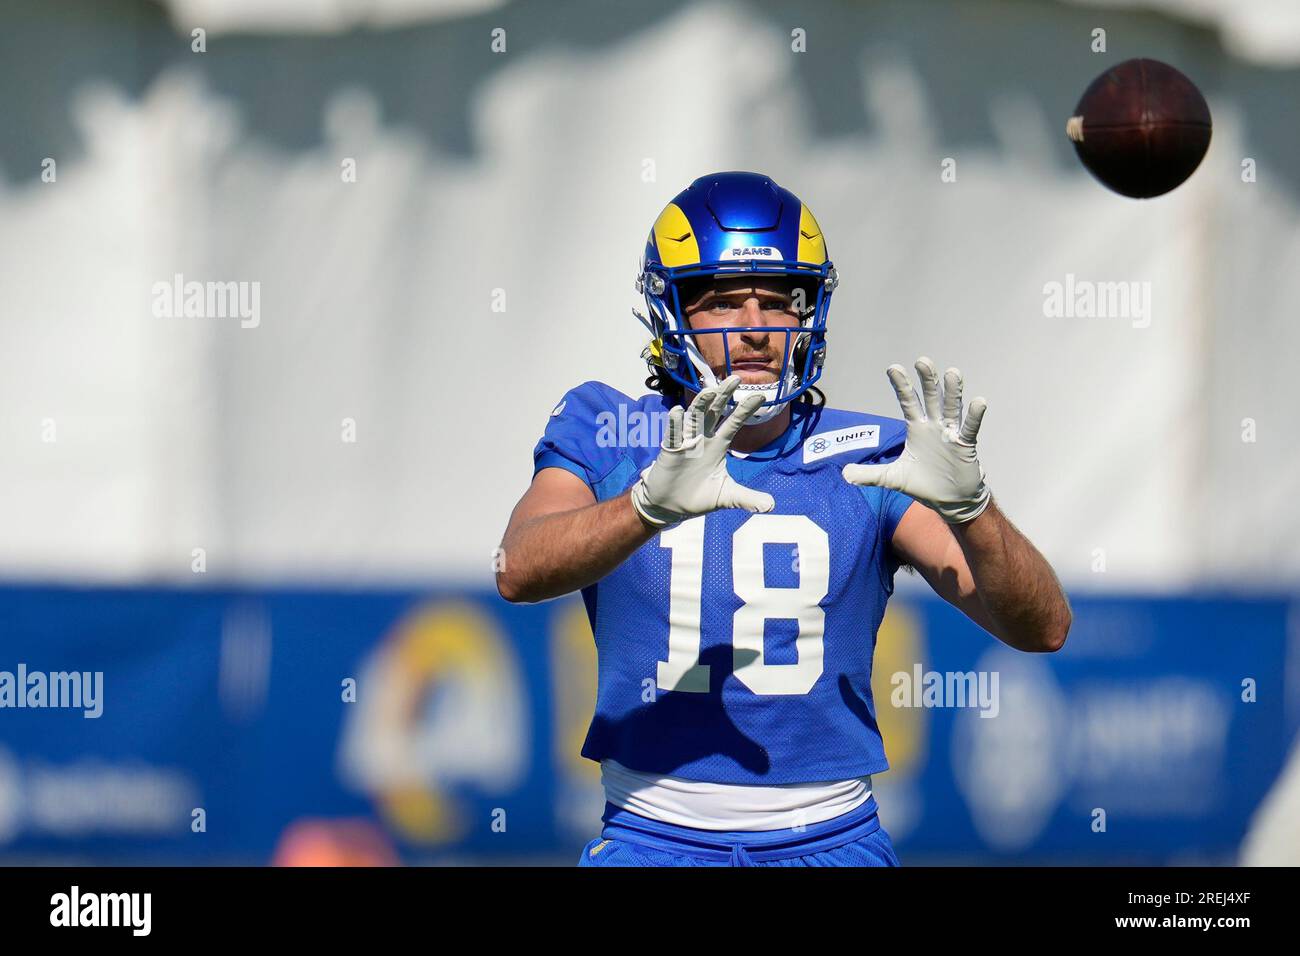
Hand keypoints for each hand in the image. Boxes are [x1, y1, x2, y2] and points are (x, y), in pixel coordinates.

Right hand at [630, 376, 775, 526]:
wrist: (670, 507)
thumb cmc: (698, 496)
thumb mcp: (727, 497)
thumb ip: (747, 498)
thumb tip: (771, 506)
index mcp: (718, 445)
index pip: (733, 423)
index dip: (745, 410)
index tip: (760, 397)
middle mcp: (703, 438)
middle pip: (714, 412)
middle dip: (723, 396)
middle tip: (735, 379)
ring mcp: (686, 442)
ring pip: (694, 418)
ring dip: (701, 404)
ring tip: (709, 390)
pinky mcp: (670, 451)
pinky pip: (672, 434)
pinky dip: (674, 423)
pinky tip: (677, 411)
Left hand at [842, 357, 990, 523]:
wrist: (949, 501)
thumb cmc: (923, 484)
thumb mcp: (892, 478)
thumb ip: (869, 474)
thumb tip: (844, 474)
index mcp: (916, 428)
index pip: (908, 402)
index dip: (901, 386)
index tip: (893, 368)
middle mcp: (934, 425)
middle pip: (930, 398)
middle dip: (927, 381)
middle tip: (922, 361)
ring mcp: (951, 433)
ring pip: (951, 408)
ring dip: (953, 392)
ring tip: (953, 373)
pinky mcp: (965, 445)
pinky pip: (970, 428)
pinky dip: (974, 416)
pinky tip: (979, 402)